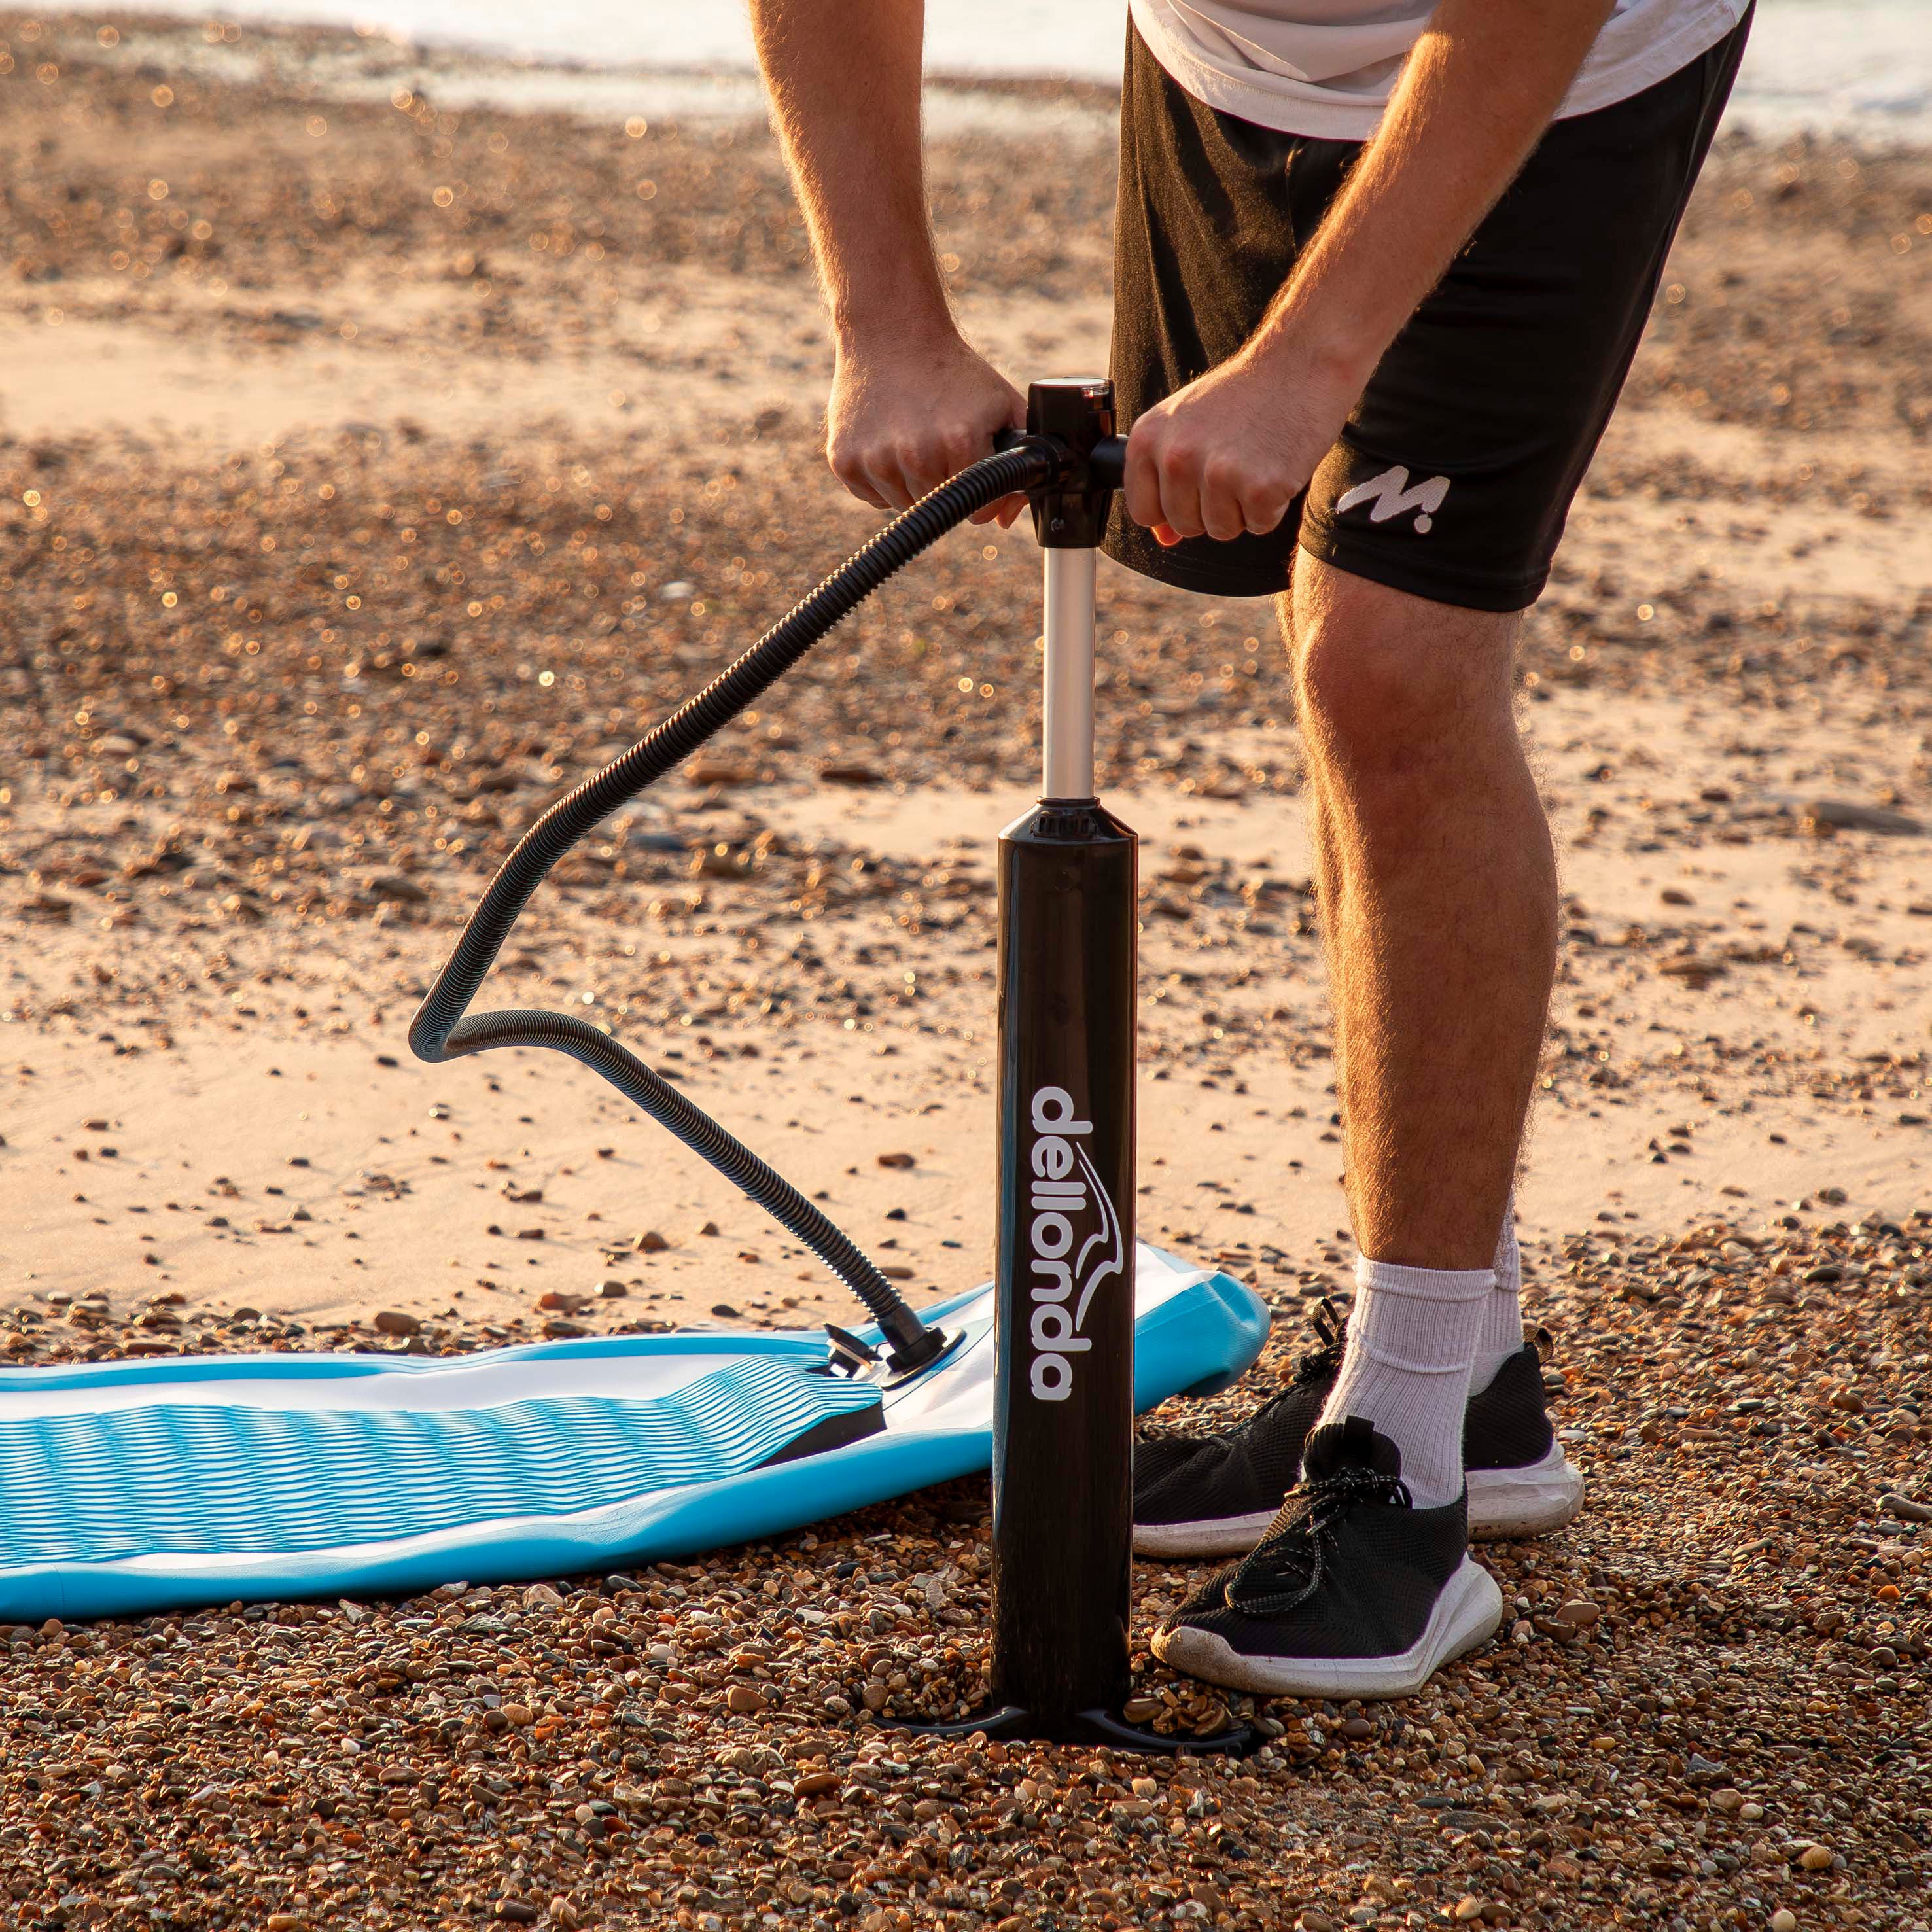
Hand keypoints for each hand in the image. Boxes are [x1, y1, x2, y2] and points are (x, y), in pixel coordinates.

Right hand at [827, 331, 1027, 526]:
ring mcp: (875, 460)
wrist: (891, 332)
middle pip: (938, 509)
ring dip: (911, 484)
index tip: (970, 466)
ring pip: (903, 505)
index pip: (977, 512)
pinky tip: (886, 439)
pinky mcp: (844, 461)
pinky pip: (872, 496)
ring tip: (912, 437)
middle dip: (944, 484)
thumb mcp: (1002, 404)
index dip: (980, 495)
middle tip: (939, 442)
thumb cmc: (953, 372)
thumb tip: (1004, 520)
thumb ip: (1021, 461)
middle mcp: (915, 455)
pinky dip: (881, 479)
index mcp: (959, 442)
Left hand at [1122, 347, 1359, 545]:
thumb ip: (1165, 478)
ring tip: (1256, 460)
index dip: (1172, 508)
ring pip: (1221, 530)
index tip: (1195, 486)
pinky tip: (1277, 465)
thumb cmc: (1244, 395)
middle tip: (1236, 462)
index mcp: (1148, 438)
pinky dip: (1273, 506)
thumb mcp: (1188, 424)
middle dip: (1211, 508)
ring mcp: (1217, 473)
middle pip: (1183, 525)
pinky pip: (1259, 525)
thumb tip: (1164, 539)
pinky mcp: (1258, 488)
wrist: (1300, 362)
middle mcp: (1175, 457)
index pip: (1143, 511)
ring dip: (1243, 508)